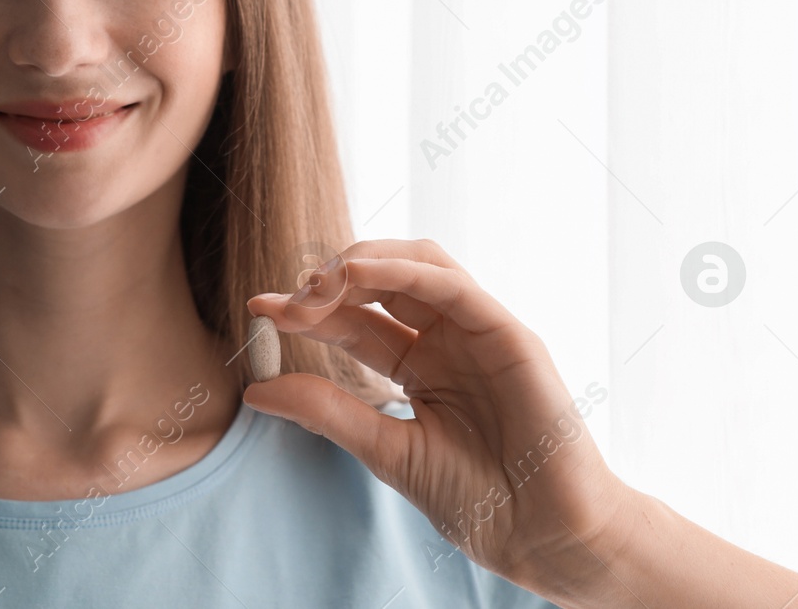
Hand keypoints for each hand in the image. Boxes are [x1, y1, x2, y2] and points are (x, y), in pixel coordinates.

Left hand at [243, 238, 632, 590]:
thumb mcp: (387, 450)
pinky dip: (405, 270)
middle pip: (379, 285)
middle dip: (328, 284)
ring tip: (318, 281)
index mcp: (419, 367)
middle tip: (285, 302)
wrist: (542, 535)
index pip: (353, 323)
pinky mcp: (508, 334)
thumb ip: (327, 412)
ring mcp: (477, 333)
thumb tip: (255, 389)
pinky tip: (360, 273)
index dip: (305, 312)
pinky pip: (454, 286)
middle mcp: (445, 341)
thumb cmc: (479, 500)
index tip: (258, 310)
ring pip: (417, 266)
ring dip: (362, 263)